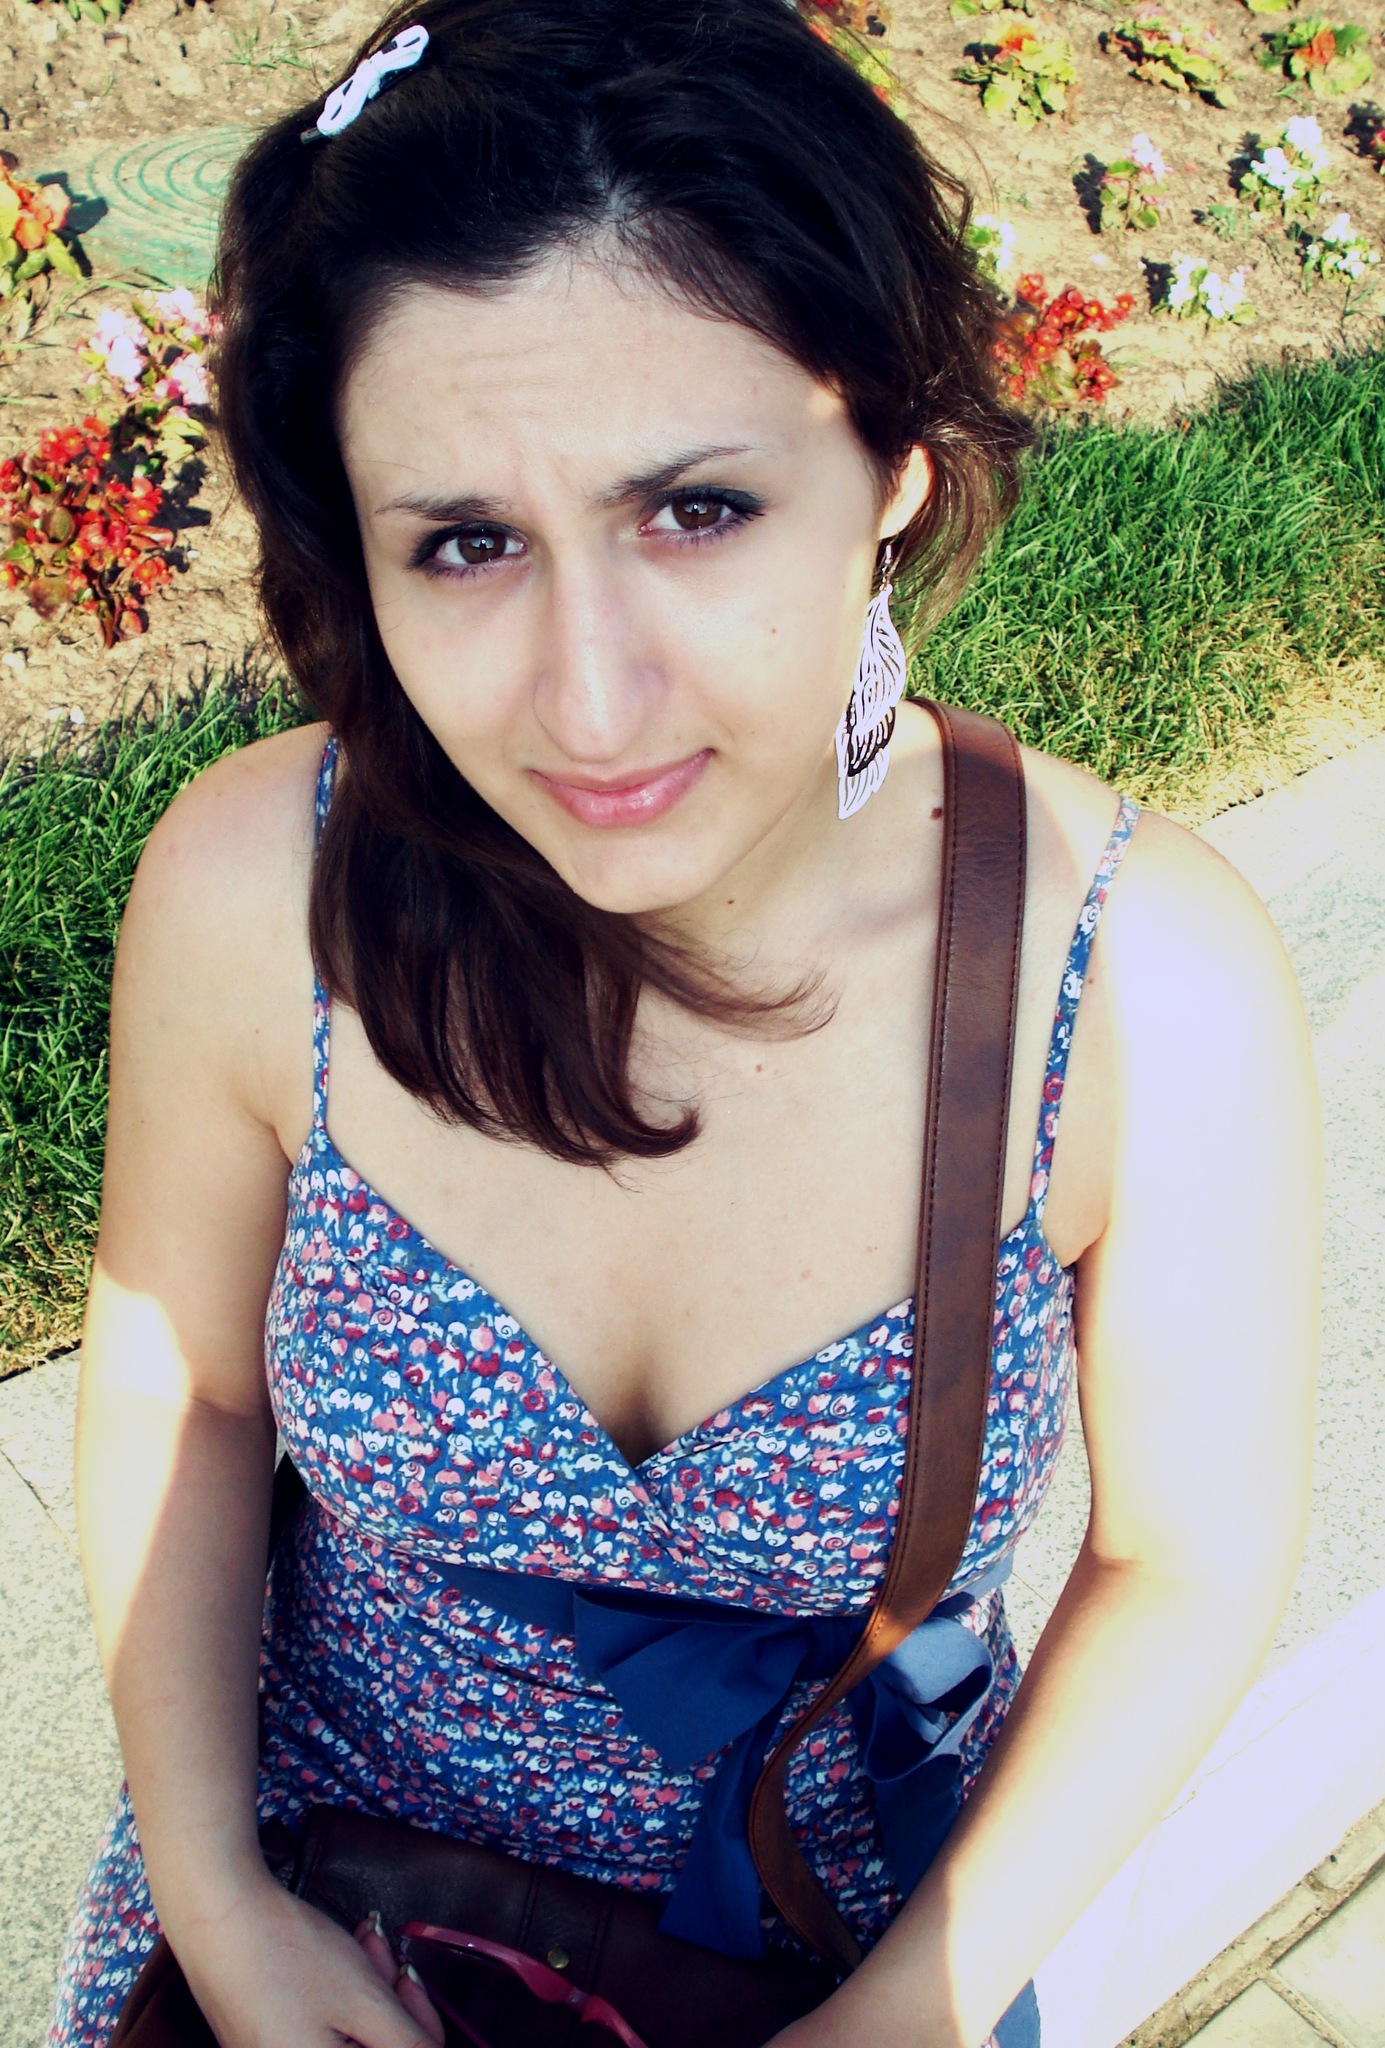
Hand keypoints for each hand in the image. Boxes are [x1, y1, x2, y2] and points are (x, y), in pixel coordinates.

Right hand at [173, 1872, 443, 2047]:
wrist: (214, 1914)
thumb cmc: (287, 1957)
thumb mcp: (366, 2001)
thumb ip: (407, 2043)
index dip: (420, 2021)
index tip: (412, 1978)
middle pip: (372, 2047)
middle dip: (389, 1998)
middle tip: (385, 1951)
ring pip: (349, 2034)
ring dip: (368, 1989)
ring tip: (363, 1941)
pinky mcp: (264, 2042)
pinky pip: (320, 2026)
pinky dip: (341, 1993)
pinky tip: (341, 1953)